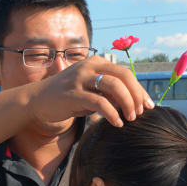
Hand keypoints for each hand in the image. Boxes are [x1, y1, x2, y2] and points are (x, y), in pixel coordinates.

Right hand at [28, 57, 152, 127]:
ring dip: (127, 103)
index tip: (148, 105)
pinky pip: (99, 102)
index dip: (140, 90)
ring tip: (131, 118)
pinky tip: (117, 123)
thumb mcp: (91, 90)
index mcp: (96, 63)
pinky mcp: (73, 94)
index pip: (126, 73)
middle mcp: (89, 66)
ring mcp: (80, 79)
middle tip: (140, 112)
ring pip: (113, 87)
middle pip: (123, 76)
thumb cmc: (69, 96)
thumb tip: (135, 102)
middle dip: (136, 95)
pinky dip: (112, 113)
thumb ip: (109, 92)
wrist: (38, 100)